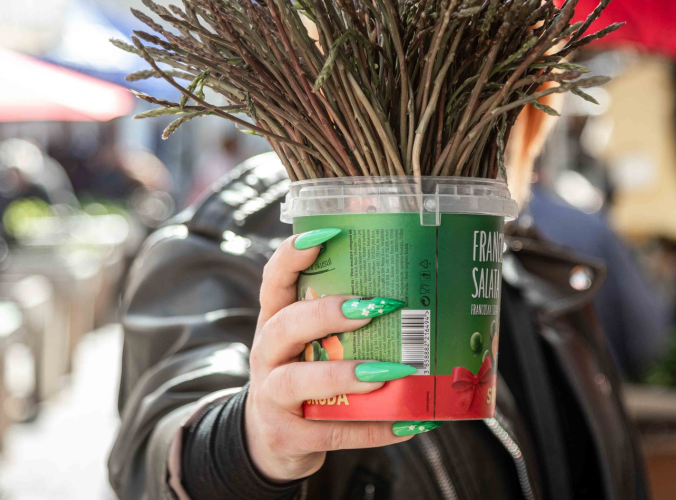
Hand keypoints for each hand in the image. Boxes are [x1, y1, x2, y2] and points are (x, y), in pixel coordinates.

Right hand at [244, 232, 417, 482]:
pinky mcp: (287, 435)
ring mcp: (272, 397)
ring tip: (386, 372)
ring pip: (298, 380)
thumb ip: (339, 321)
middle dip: (326, 314)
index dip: (292, 255)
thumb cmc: (303, 376)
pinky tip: (406, 423)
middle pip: (285, 325)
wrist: (271, 441)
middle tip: (370, 307)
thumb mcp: (308, 344)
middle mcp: (267, 354)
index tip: (325, 234)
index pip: (274, 280)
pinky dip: (371, 428)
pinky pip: (330, 431)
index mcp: (275, 322)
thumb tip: (408, 294)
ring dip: (345, 374)